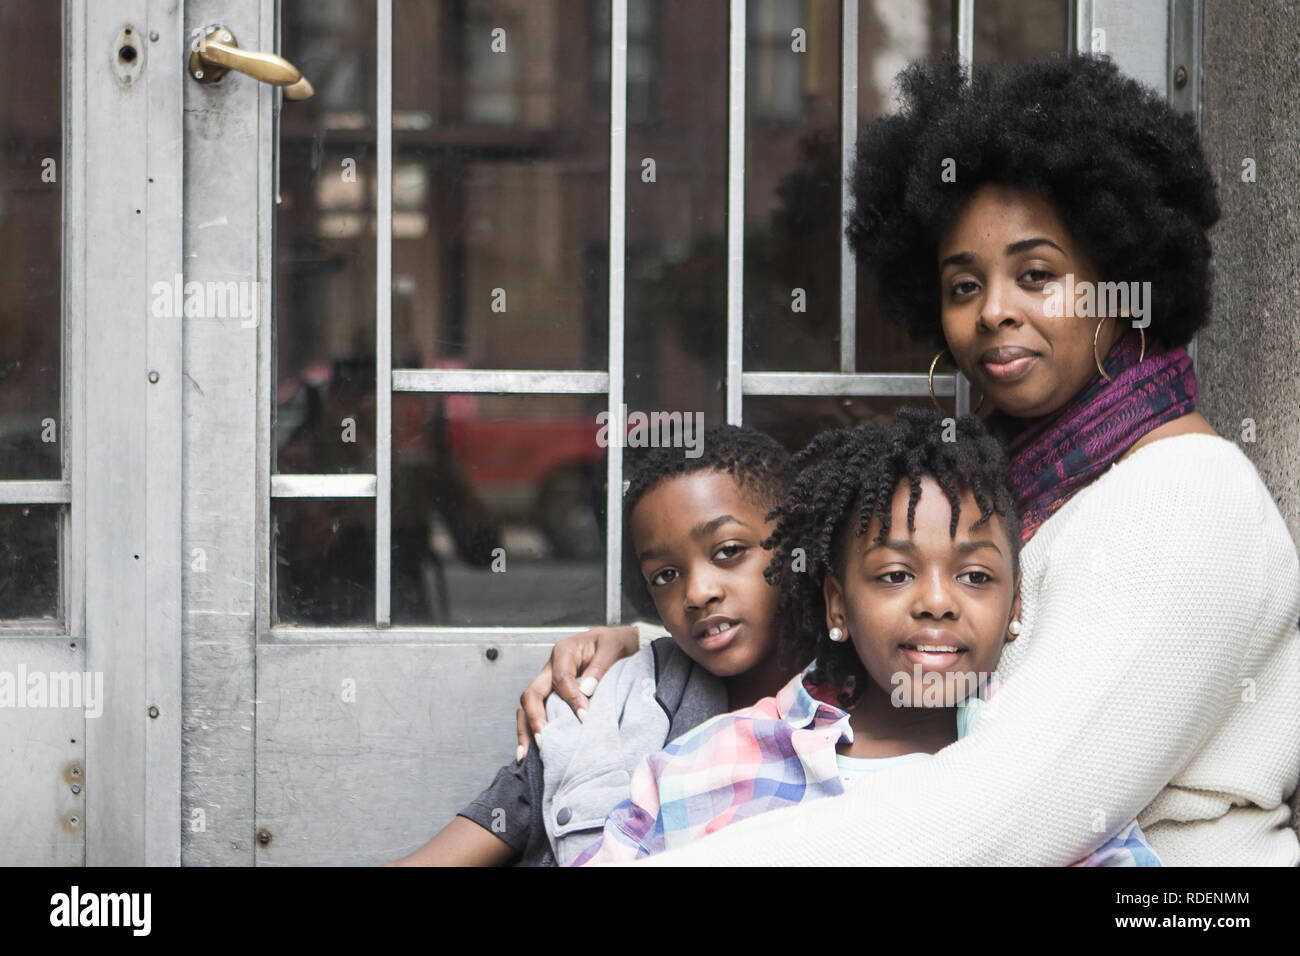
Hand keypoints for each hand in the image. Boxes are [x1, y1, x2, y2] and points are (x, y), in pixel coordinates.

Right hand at [515, 625, 640, 755]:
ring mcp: (547, 682)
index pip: (560, 678)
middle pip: (532, 693)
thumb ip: (600, 667)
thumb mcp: (613, 648)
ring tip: (525, 754)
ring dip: (525, 729)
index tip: (584, 716)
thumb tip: (586, 690)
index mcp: (564, 652)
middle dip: (535, 719)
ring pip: (527, 705)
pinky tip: (530, 750)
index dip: (571, 698)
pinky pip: (535, 711)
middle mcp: (550, 667)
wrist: (618, 643)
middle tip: (544, 741)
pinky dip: (530, 729)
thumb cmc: (614, 644)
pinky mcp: (551, 695)